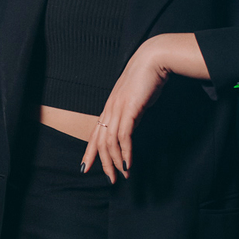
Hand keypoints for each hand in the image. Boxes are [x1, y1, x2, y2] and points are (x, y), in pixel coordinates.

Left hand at [81, 35, 174, 183]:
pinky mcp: (129, 109)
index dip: (89, 152)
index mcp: (109, 107)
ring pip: (110, 142)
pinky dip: (125, 152)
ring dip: (115, 161)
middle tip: (109, 179)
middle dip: (102, 163)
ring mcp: (118, 109)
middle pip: (99, 141)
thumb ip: (131, 113)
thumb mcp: (135, 100)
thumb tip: (131, 126)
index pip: (95, 133)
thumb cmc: (147, 78)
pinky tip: (128, 163)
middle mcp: (110, 109)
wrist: (153, 59)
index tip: (85, 167)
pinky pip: (124, 136)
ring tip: (122, 175)